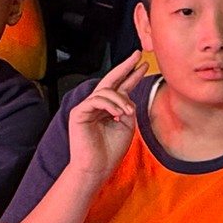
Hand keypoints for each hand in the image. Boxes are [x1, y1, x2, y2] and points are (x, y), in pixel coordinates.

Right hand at [67, 51, 145, 182]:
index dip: (132, 75)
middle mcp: (98, 105)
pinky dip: (110, 104)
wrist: (97, 168)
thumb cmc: (111, 150)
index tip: (144, 65)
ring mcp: (87, 108)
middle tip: (138, 54)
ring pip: (106, 91)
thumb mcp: (127, 125)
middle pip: (111, 80)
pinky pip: (97, 99)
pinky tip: (117, 113)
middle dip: (125, 67)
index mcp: (109, 109)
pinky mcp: (78, 112)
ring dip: (121, 99)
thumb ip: (128, 108)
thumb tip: (127, 96)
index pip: (121, 88)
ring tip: (128, 112)